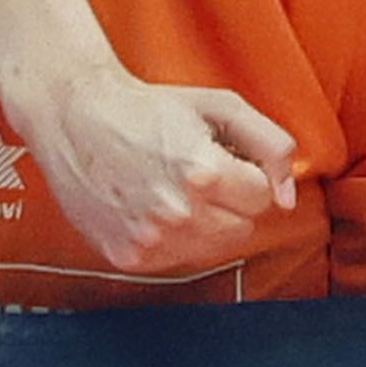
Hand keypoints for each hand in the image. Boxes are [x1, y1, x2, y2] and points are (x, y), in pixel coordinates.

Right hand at [10, 53, 304, 276]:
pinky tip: (151, 205)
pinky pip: (178, 260)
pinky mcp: (128, 258)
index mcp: (204, 172)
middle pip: (242, 228)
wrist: (77, 118)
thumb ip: (272, 146)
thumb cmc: (151, 108)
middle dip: (229, 201)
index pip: (261, 197)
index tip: (219, 155)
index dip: (244, 173)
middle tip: (195, 170)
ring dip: (205, 222)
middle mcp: (177, 214)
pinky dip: (174, 237)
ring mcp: (150, 241)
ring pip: (213, 248)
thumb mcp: (222, 106)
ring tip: (174, 186)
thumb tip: (288, 200)